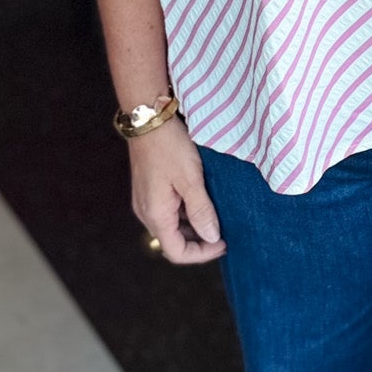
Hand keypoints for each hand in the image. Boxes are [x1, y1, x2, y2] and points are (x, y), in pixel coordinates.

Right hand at [127, 117, 226, 263]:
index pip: (177, 252)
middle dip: (200, 241)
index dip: (202, 253)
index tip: (224, 243)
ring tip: (217, 215)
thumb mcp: (191, 179)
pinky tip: (202, 200)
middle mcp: (147, 212)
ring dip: (193, 226)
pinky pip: (169, 210)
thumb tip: (212, 237)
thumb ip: (201, 211)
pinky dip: (186, 212)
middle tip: (225, 231)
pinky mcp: (150, 188)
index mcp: (155, 214)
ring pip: (172, 226)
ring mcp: (147, 200)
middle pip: (174, 241)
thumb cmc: (169, 146)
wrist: (148, 118)